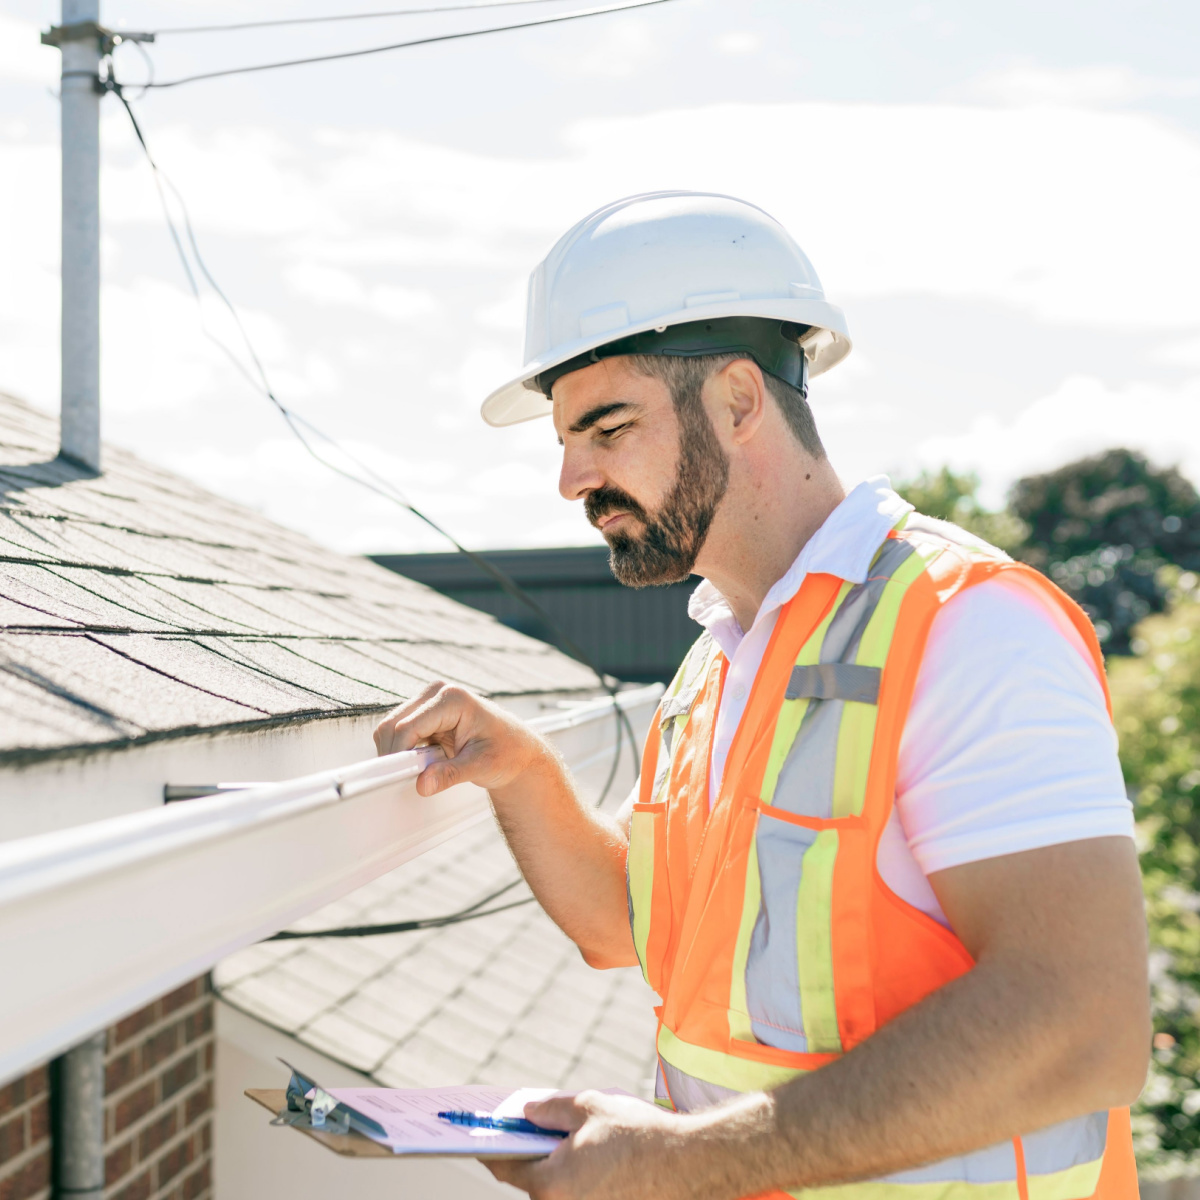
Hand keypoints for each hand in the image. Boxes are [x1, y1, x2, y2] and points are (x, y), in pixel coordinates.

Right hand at [373, 682, 556, 796]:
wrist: (517, 749)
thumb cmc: (507, 751)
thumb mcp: (482, 765)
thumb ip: (451, 774)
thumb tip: (423, 783)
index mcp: (452, 699)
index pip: (408, 726)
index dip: (399, 754)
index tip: (398, 777)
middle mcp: (437, 694)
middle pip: (393, 725)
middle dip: (396, 754)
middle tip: (411, 778)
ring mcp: (429, 702)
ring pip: (392, 729)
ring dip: (400, 753)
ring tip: (427, 768)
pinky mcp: (425, 715)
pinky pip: (400, 734)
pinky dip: (405, 751)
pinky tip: (426, 762)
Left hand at [485, 1091, 706, 1199]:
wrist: (687, 1164)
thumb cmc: (638, 1134)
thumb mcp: (589, 1107)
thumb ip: (551, 1109)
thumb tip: (527, 1112)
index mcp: (551, 1183)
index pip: (506, 1168)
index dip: (492, 1150)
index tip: (481, 1140)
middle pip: (533, 1181)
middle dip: (535, 1155)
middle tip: (539, 1129)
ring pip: (559, 1190)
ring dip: (561, 1167)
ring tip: (580, 1141)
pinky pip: (581, 1196)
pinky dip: (581, 1179)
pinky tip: (599, 1158)